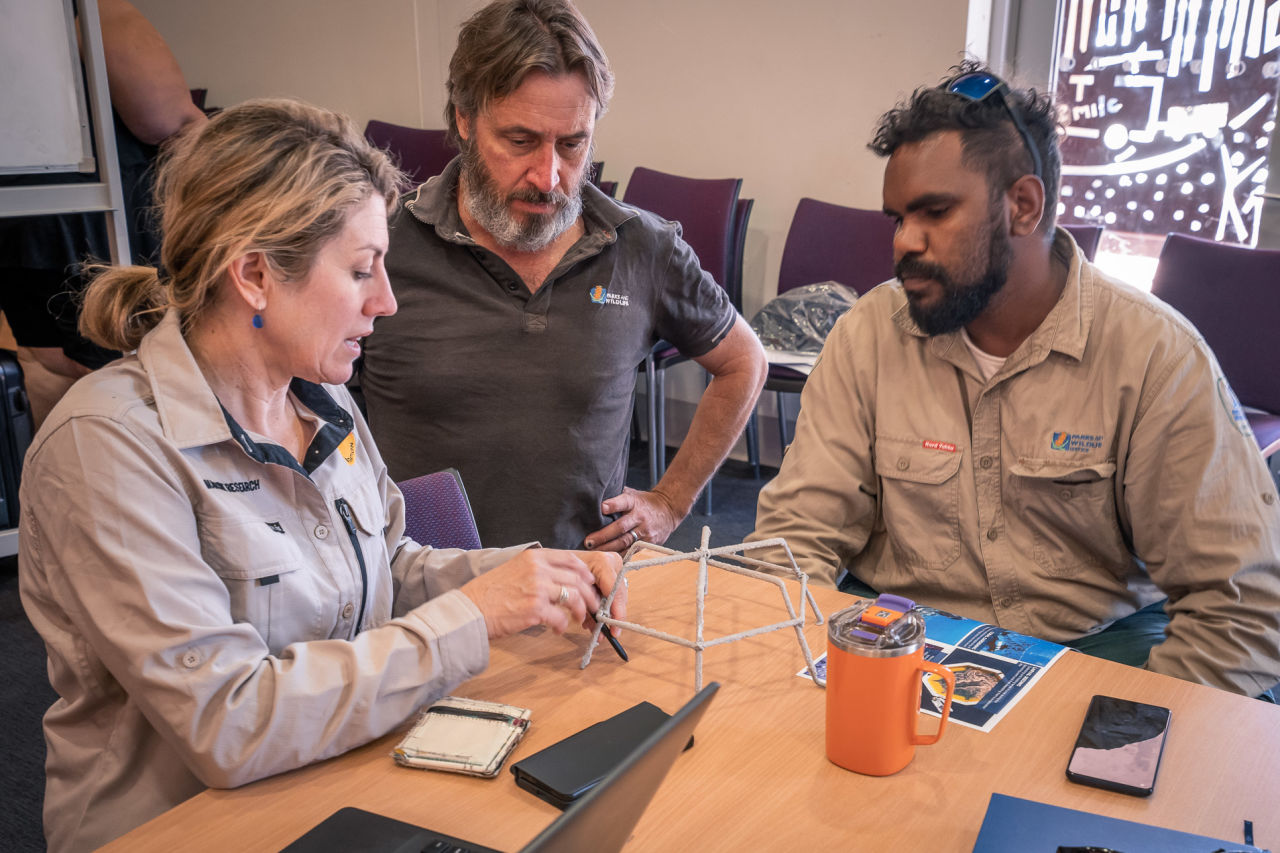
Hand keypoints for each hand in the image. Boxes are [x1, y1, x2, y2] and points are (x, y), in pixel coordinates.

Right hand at [460, 549, 624, 639]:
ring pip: (574, 596)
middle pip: (578, 578)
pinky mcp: (534, 609)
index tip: (590, 584)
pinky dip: (563, 625)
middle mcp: (537, 569)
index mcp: (534, 557)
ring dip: (580, 610)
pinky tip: (557, 629)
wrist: (469, 610)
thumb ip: (538, 570)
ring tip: (577, 619)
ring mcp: (537, 588)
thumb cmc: (489, 594)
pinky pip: (560, 617)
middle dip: (589, 594)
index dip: (585, 573)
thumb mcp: (514, 570)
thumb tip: (562, 580)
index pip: (571, 559)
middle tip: (591, 606)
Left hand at [583, 486, 682, 552]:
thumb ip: (617, 496)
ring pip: (625, 542)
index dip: (613, 505)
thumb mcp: (633, 494)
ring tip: (594, 552)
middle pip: (621, 527)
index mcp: (634, 502)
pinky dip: (619, 556)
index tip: (601, 508)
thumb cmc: (645, 502)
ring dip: (608, 548)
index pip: (624, 502)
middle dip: (603, 535)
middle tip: (588, 541)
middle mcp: (640, 517)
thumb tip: (595, 495)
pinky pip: (632, 551)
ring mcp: (645, 531)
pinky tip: (608, 559)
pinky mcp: (648, 543)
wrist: (669, 510)